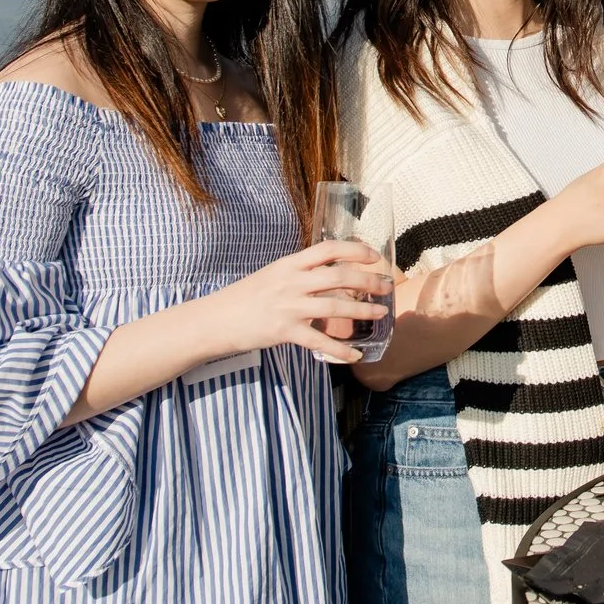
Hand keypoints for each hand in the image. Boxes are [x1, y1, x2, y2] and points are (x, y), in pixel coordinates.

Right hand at [206, 239, 391, 363]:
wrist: (215, 320)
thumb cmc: (245, 297)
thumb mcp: (272, 275)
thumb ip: (299, 274)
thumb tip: (329, 274)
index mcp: (289, 264)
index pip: (328, 248)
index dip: (355, 250)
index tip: (375, 256)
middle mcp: (291, 282)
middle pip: (339, 277)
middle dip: (369, 281)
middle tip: (387, 287)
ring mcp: (288, 307)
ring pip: (335, 307)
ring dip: (362, 311)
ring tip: (380, 314)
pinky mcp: (284, 331)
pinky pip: (319, 342)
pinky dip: (340, 350)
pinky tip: (355, 355)